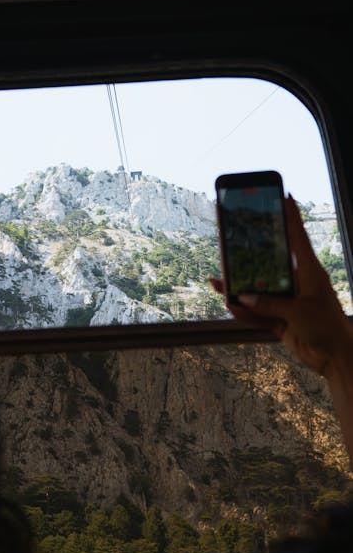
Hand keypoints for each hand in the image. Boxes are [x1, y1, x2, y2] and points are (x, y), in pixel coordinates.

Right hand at [209, 194, 352, 378]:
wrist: (334, 358)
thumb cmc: (326, 327)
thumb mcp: (298, 312)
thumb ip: (269, 304)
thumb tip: (243, 296)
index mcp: (308, 271)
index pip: (297, 236)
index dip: (290, 215)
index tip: (284, 194)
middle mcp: (296, 281)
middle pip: (268, 263)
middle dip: (248, 255)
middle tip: (230, 240)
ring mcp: (287, 300)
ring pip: (258, 289)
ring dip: (239, 288)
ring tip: (219, 281)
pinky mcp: (280, 318)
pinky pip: (257, 312)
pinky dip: (244, 311)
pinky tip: (230, 306)